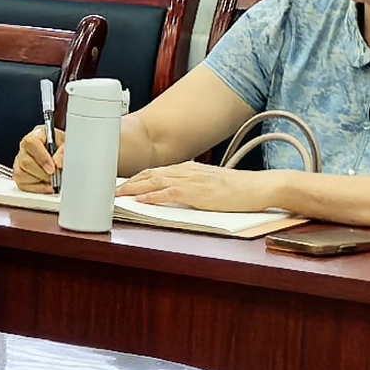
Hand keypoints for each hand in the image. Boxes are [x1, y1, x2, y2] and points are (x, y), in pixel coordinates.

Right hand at [14, 125, 61, 188]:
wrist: (61, 154)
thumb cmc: (63, 147)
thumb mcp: (67, 145)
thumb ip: (63, 152)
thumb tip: (58, 163)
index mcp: (36, 135)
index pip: (31, 143)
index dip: (42, 157)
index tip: (53, 168)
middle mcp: (25, 149)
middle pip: (26, 162)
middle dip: (43, 172)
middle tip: (56, 176)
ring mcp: (20, 162)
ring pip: (22, 174)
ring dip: (40, 181)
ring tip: (53, 181)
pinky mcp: (19, 176)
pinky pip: (22, 185)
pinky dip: (37, 188)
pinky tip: (47, 186)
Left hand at [121, 162, 288, 213]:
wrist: (262, 187)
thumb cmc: (239, 188)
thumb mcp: (210, 183)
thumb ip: (190, 184)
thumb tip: (172, 190)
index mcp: (188, 169)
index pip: (153, 171)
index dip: (133, 178)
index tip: (117, 184)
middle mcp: (187, 171)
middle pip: (148, 174)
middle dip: (126, 182)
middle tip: (107, 189)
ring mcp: (193, 181)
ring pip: (154, 181)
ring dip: (133, 188)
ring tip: (116, 195)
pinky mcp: (200, 193)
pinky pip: (171, 193)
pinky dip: (154, 195)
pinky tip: (141, 200)